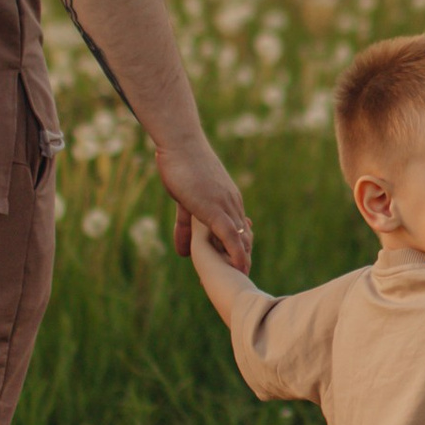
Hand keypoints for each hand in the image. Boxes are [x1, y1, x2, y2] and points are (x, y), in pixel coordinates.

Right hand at [155, 132, 250, 268]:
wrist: (180, 145)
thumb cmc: (181, 165)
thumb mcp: (184, 199)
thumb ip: (185, 226)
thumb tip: (182, 250)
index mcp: (228, 200)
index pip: (239, 230)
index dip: (238, 250)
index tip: (237, 267)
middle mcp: (232, 204)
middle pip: (244, 237)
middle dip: (242, 259)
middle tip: (241, 279)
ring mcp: (225, 206)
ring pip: (241, 238)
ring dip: (242, 260)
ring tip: (243, 279)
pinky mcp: (215, 208)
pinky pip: (230, 234)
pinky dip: (235, 252)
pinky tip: (238, 266)